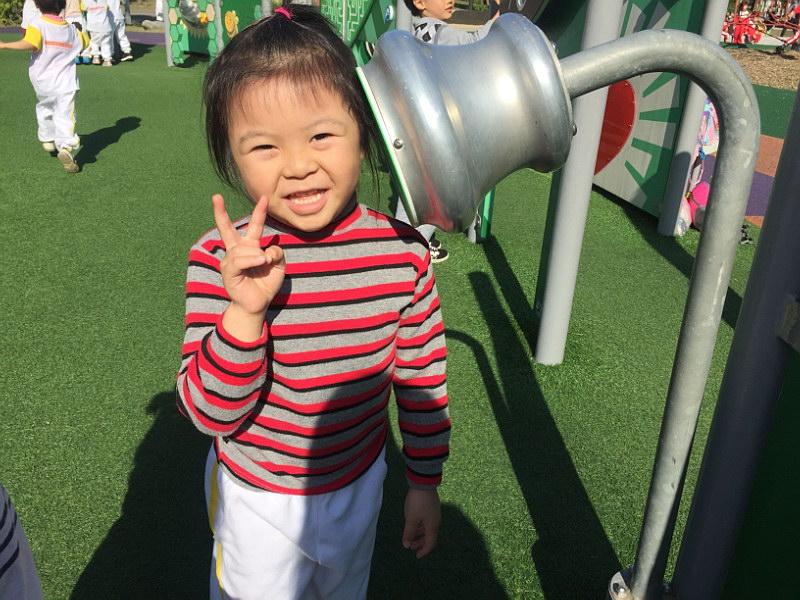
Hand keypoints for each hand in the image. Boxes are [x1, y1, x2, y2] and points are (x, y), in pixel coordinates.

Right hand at [213, 194, 284, 338]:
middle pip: (227, 229)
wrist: (258, 304)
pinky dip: (251, 260)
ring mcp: (230, 261)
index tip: (264, 197)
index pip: (254, 226)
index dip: (259, 212)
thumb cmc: (266, 284)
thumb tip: (267, 249)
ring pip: (244, 248)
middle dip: (220, 213)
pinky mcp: (228, 272)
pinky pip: (239, 261)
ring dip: (258, 254)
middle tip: (216, 196)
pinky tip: (260, 261)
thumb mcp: (279, 265)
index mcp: (250, 247)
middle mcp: (237, 251)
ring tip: (265, 262)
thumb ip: (277, 252)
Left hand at [402, 488, 440, 558]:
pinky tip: (414, 524)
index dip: (424, 551)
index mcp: (433, 526)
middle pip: (430, 537)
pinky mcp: (432, 507)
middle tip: (411, 547)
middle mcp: (436, 521)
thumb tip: (407, 546)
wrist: (424, 483)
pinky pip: (428, 522)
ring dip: (420, 534)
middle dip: (421, 543)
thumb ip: (409, 533)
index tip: (416, 556)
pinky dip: (421, 527)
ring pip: (428, 529)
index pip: (430, 544)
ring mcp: (435, 514)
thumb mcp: (411, 519)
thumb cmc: (417, 503)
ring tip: (411, 536)